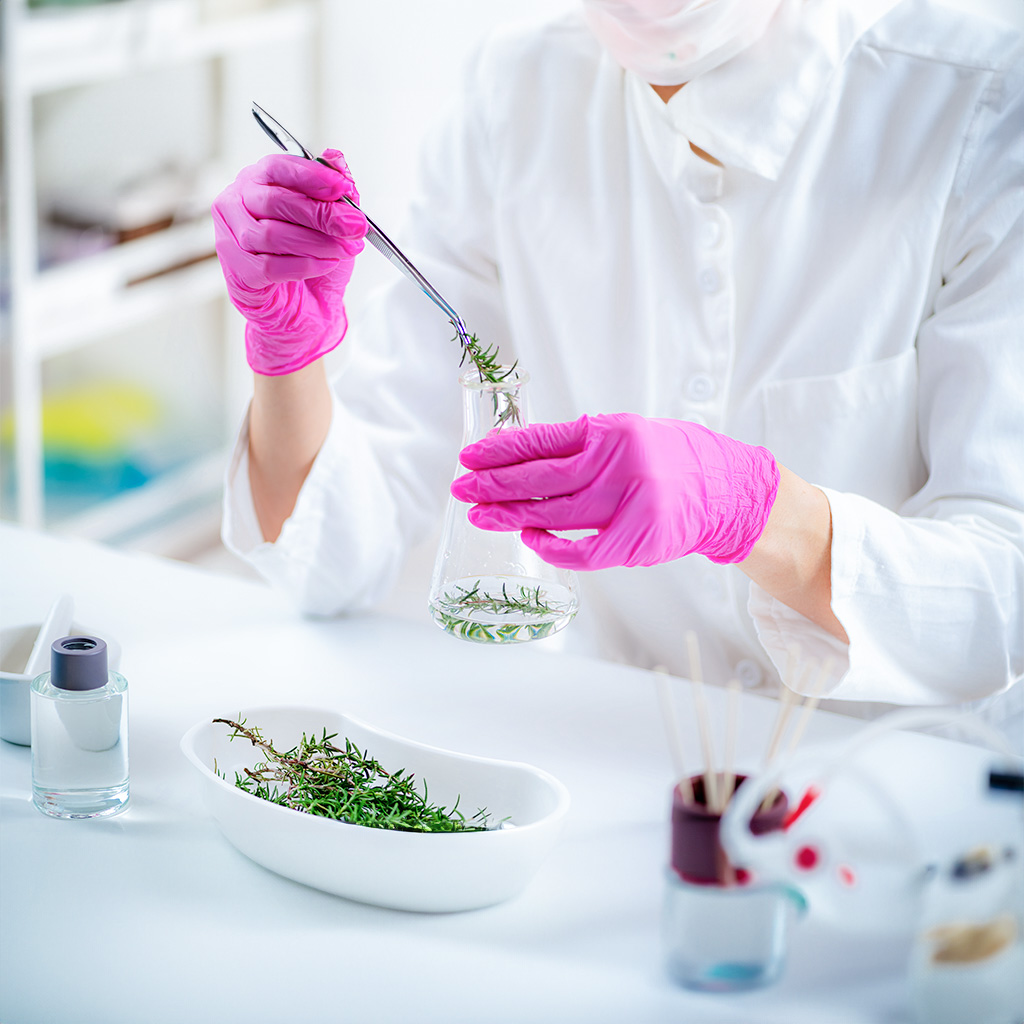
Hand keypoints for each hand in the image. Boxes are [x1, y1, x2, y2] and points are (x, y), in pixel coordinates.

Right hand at [212, 150, 366, 375]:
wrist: (305, 307)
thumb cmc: (314, 256)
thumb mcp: (333, 222)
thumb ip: (335, 191)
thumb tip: (338, 160)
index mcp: (258, 180)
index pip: (279, 166)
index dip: (312, 176)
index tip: (344, 188)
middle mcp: (236, 202)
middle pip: (276, 201)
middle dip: (322, 213)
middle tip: (355, 224)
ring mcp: (231, 236)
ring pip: (272, 234)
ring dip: (317, 242)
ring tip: (346, 249)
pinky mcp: (237, 270)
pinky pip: (270, 266)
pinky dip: (304, 265)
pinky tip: (325, 264)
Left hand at [450, 413, 778, 569]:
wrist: (725, 489)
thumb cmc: (669, 460)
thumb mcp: (626, 435)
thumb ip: (580, 445)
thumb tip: (518, 454)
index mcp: (610, 432)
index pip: (541, 441)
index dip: (500, 451)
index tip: (468, 457)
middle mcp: (618, 464)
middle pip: (540, 480)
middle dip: (494, 485)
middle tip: (461, 489)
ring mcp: (629, 503)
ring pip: (554, 514)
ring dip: (511, 516)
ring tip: (480, 515)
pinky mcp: (638, 539)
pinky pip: (582, 550)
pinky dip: (551, 547)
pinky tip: (529, 539)